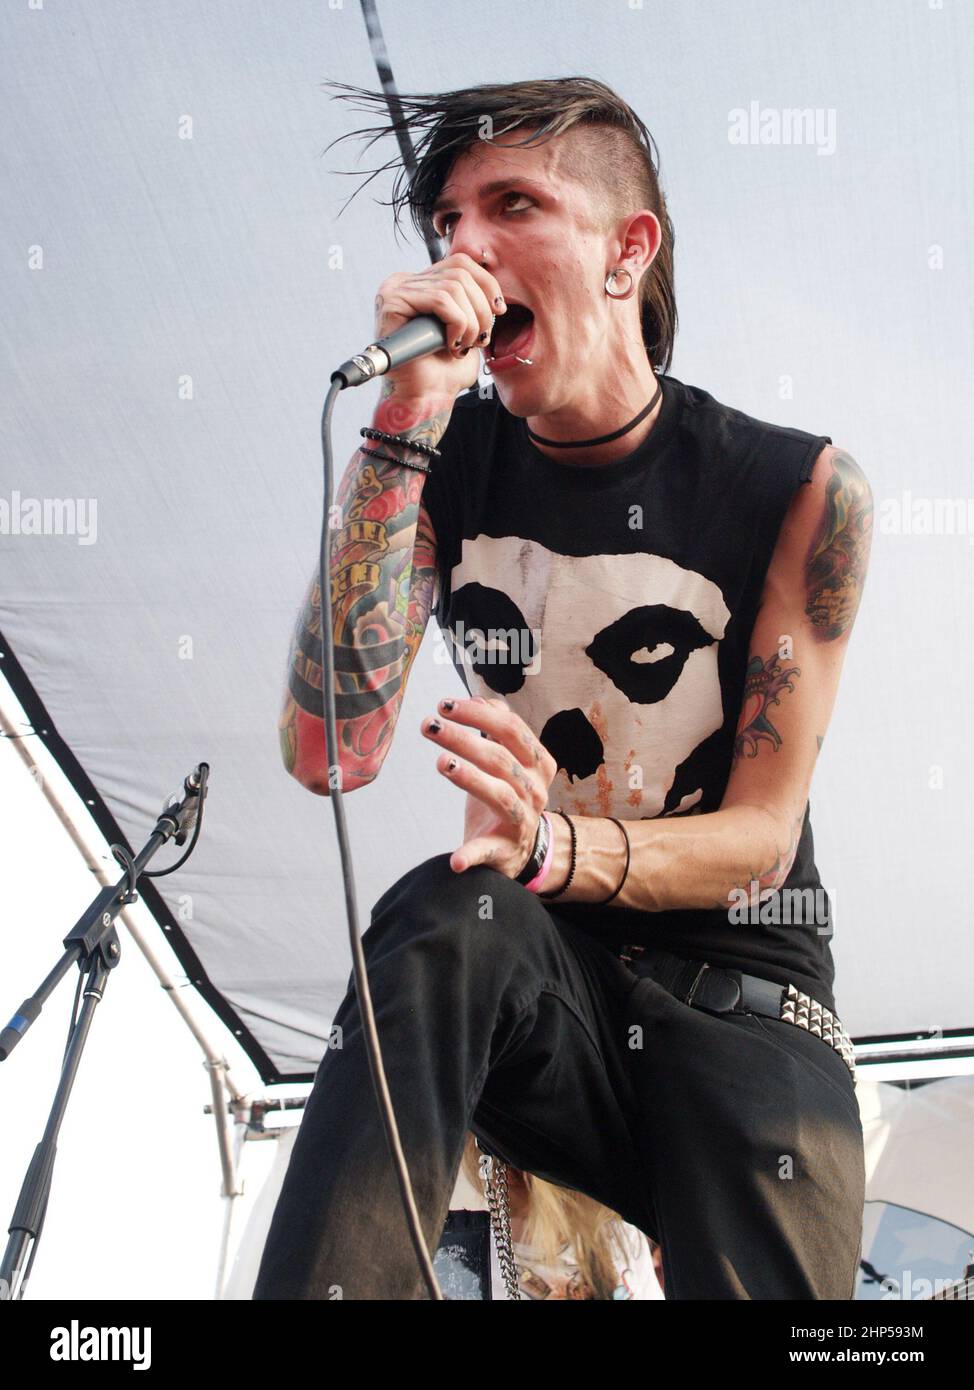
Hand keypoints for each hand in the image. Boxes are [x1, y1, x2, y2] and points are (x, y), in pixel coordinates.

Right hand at [374, 252, 507, 397]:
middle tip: (481, 339)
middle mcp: (403, 282)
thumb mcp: (468, 327)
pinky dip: (458, 323)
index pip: (460, 262)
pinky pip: (440, 300)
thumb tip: (492, 271)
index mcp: (421, 284)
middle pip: (459, 271)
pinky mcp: (392, 303)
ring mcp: (394, 291)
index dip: (487, 285)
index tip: (498, 313)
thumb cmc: (445, 371)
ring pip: (453, 286)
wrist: (425, 400)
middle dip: (481, 307)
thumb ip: (472, 298)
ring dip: (471, 321)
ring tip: (465, 346)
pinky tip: (452, 345)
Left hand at [421, 695, 557, 876]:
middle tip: (430, 725)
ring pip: (500, 795)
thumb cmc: (509, 795)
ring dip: (469, 779)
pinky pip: (488, 851)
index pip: (512, 729)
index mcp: (539, 763)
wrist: (521, 849)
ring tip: (441, 763)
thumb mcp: (509, 760)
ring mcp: (523, 822)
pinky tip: (454, 859)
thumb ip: (499, 730)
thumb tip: (480, 700)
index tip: (444, 704)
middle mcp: (535, 790)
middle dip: (463, 738)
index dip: (478, 714)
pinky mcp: (504, 852)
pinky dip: (471, 855)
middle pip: (500, 758)